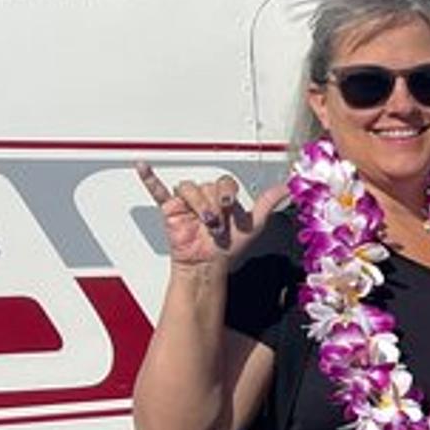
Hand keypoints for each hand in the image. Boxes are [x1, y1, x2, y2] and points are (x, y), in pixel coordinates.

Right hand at [135, 163, 286, 269]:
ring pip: (189, 189)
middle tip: (216, 222)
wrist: (209, 263)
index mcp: (222, 195)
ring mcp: (186, 201)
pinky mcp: (169, 209)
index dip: (227, 194)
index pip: (224, 182)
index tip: (229, 206)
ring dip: (198, 206)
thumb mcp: (254, 223)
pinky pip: (157, 190)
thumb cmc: (229, 246)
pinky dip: (150, 179)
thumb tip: (286, 188)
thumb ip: (268, 203)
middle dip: (213, 205)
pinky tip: (143, 166)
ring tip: (203, 223)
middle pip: (207, 185)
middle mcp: (205, 196)